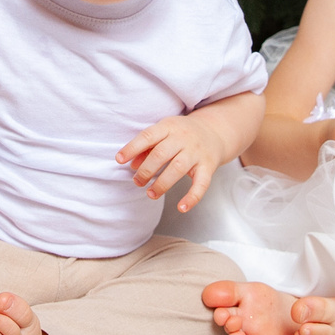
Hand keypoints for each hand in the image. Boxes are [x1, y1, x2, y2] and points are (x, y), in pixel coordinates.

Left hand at [118, 112, 233, 212]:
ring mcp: (197, 152)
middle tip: (137, 182)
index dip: (132, 148)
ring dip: (161, 184)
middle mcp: (183, 138)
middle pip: (161, 154)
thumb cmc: (181, 134)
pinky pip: (201, 184)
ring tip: (151, 194)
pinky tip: (182, 207)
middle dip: (146, 170)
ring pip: (177, 168)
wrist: (215, 131)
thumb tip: (131, 165)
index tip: (119, 160)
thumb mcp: (164, 133)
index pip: (147, 136)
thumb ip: (146, 147)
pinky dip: (192, 197)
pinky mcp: (208, 166)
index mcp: (169, 126)